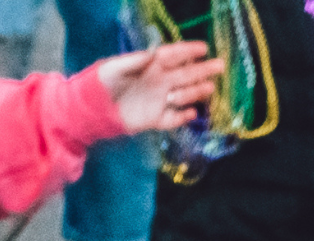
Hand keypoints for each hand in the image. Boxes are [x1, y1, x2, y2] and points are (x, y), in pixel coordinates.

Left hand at [94, 38, 220, 128]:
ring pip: (182, 95)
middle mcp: (159, 81)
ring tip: (210, 88)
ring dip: (196, 92)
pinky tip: (191, 113)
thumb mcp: (115, 67)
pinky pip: (172, 119)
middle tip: (219, 66)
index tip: (203, 49)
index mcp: (152, 65)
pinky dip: (182, 117)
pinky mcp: (154, 119)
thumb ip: (134, 60)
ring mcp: (158, 100)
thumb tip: (153, 53)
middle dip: (203, 70)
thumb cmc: (102, 82)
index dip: (189, 51)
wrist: (93, 110)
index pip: (174, 55)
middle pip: (185, 74)